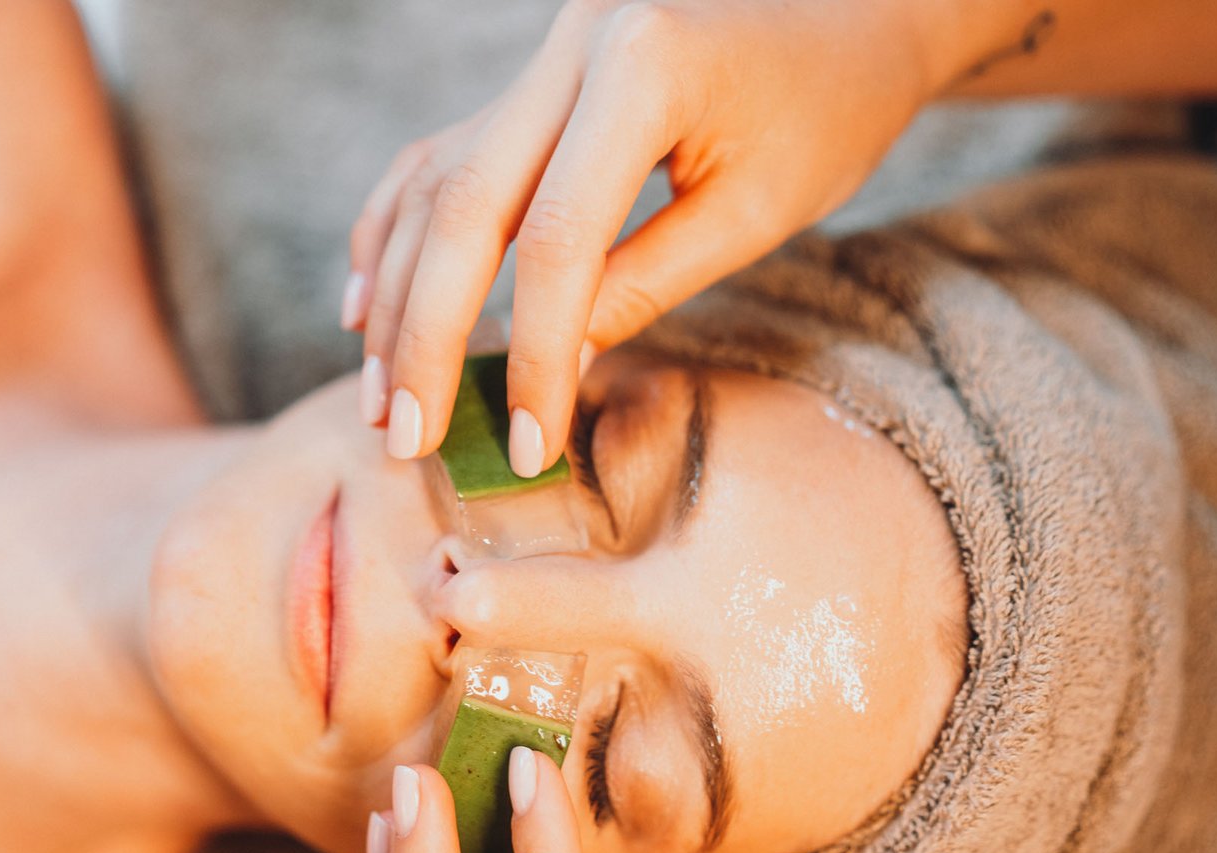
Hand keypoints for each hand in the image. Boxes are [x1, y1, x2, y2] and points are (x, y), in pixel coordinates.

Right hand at [344, 0, 970, 475]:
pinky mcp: (534, 78)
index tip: (528, 445)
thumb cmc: (830, 108)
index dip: (532, 352)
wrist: (849, 10)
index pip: (557, 238)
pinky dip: (395, 231)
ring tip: (377, 399)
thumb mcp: (760, 208)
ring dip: (394, 296)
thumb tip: (556, 360)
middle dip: (423, 336)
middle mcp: (572, 47)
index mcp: (643, 68)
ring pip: (432, 183)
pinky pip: (438, 156)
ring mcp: (544, 57)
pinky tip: (368, 303)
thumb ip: (649, 278)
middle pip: (461, 207)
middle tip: (404, 439)